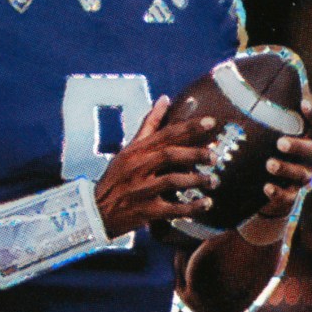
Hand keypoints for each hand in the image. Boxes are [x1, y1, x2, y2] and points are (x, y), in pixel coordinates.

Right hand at [94, 96, 219, 239]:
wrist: (96, 212)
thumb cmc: (116, 178)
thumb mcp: (128, 149)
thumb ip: (149, 126)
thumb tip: (165, 99)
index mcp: (136, 151)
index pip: (165, 134)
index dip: (189, 127)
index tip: (211, 122)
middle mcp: (137, 168)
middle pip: (169, 155)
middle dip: (195, 154)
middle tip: (214, 156)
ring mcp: (140, 190)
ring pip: (172, 180)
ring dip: (196, 180)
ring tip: (213, 180)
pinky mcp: (145, 211)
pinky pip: (172, 209)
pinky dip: (191, 207)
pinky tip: (206, 203)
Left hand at [242, 97, 311, 239]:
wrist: (265, 190)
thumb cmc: (265, 151)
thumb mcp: (264, 134)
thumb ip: (261, 114)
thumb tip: (240, 78)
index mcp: (303, 138)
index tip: (304, 104)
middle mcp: (306, 158)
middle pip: (310, 149)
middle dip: (296, 145)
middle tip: (280, 143)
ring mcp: (300, 178)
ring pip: (300, 173)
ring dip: (285, 168)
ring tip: (269, 164)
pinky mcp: (290, 197)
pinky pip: (288, 196)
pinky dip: (277, 192)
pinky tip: (266, 187)